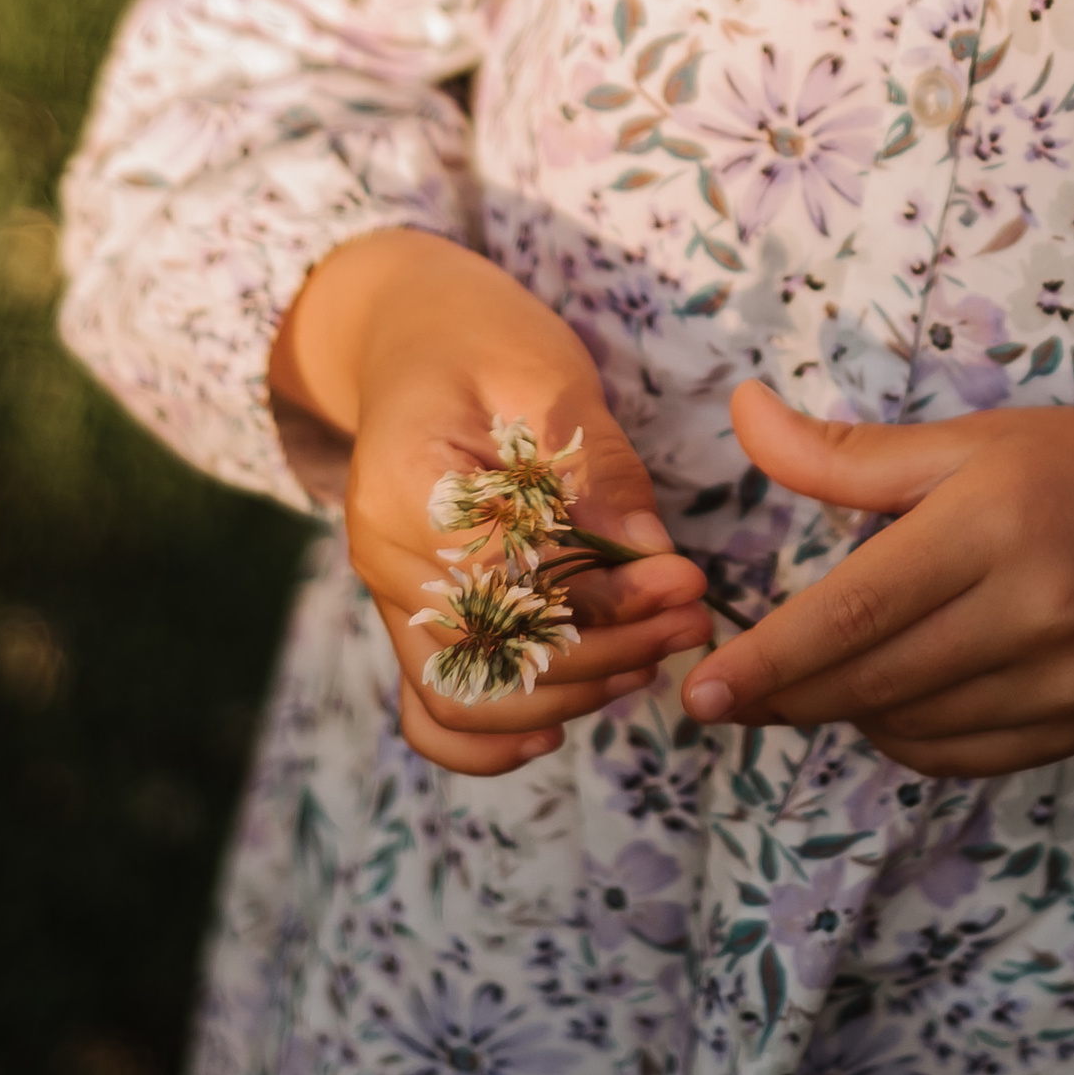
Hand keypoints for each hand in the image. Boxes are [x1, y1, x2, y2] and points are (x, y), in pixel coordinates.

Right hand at [272, 228, 711, 776]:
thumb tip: (660, 564)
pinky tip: (558, 733)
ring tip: (652, 658)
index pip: (506, 578)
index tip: (686, 583)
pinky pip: (430, 706)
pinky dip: (485, 740)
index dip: (603, 597)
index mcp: (406, 480)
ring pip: (462, 695)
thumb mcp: (551, 380)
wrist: (412, 334)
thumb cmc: (485, 340)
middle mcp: (381, 552)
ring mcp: (387, 594)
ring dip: (564, 696)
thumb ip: (598, 471)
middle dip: (602, 653)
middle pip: (487, 649)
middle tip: (691, 621)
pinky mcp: (409, 616)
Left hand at [678, 382, 1073, 776]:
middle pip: (872, 680)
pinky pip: (960, 757)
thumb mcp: (969, 441)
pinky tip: (888, 702)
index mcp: (992, 523)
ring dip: (843, 713)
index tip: (703, 688)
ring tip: (813, 680)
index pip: (855, 611)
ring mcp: (1059, 680)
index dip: (771, 660)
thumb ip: (847, 454)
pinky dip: (904, 739)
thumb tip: (742, 415)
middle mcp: (1030, 609)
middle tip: (724, 695)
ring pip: (909, 726)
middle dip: (785, 695)